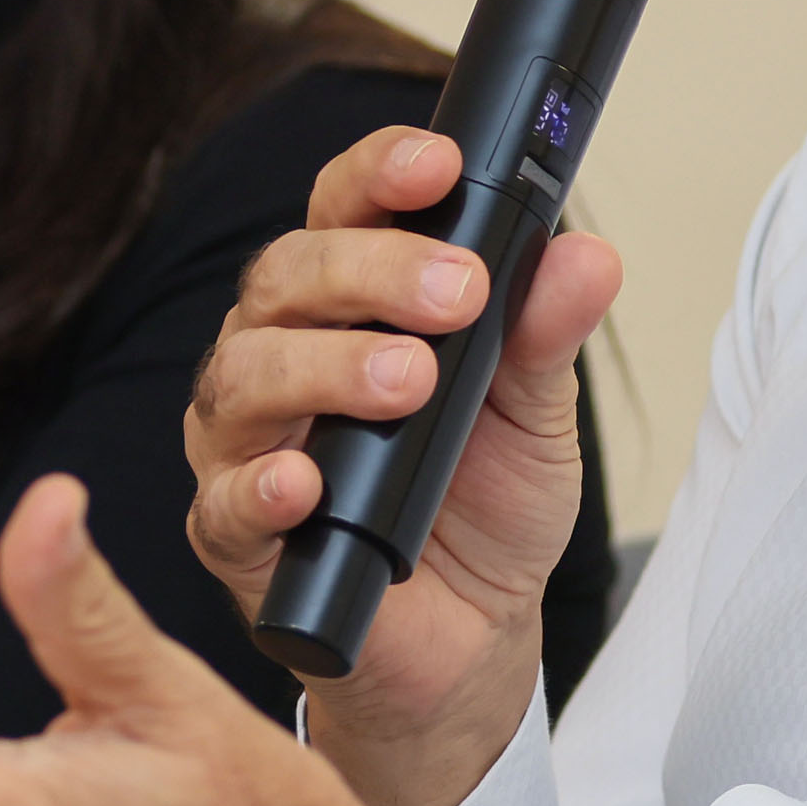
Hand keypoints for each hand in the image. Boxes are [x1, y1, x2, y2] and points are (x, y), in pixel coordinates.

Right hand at [184, 125, 618, 805]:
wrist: (472, 641)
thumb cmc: (483, 510)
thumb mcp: (536, 414)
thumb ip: (544, 334)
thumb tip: (586, 258)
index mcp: (346, 307)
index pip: (340, 209)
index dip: (379, 173)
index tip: (440, 164)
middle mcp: (279, 356)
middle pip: (284, 277)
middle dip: (370, 271)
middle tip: (458, 295)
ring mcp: (247, 443)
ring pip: (242, 373)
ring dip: (326, 367)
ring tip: (408, 383)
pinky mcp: (236, 536)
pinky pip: (220, 501)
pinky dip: (260, 485)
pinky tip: (307, 480)